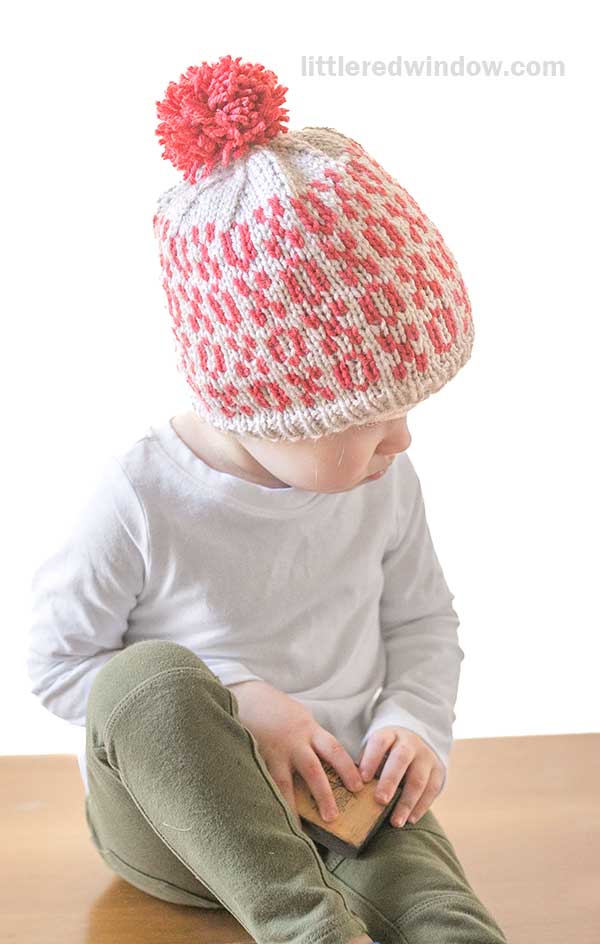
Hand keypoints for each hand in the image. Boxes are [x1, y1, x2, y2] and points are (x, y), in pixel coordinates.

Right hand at [228, 680, 364, 824]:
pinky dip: (267, 800)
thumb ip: (312, 739)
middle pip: (313, 770)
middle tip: (333, 817)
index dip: (348, 768)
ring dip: (292, 808)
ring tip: (297, 829)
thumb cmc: (277, 710)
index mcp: (309, 730)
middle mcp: (294, 741)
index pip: (334, 749)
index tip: (359, 787)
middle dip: (324, 794)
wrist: (247, 695)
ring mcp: (273, 751)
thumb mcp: (301, 718)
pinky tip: (268, 818)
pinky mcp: (255, 758)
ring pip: (285, 783)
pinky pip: (263, 783)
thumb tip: (329, 762)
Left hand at [358, 726, 443, 827]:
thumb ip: (367, 766)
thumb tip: (352, 790)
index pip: (380, 742)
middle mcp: (410, 743)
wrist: (416, 743)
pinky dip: (421, 806)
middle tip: (379, 800)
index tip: (362, 779)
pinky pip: (431, 790)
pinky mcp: (438, 771)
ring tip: (395, 821)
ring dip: (406, 802)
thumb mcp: (376, 751)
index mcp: (390, 735)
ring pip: (418, 779)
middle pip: (401, 759)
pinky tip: (410, 819)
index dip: (371, 759)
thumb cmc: (387, 754)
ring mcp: (426, 757)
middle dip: (390, 780)